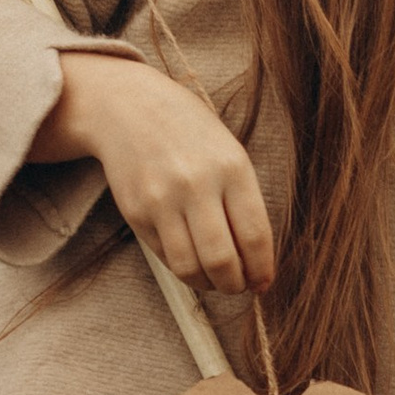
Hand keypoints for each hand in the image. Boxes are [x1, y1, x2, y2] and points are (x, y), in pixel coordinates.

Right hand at [27, 50, 275, 293]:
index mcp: (231, 167)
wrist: (130, 108)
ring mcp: (162, 200)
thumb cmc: (191, 134)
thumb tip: (258, 261)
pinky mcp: (136, 212)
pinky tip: (192, 261)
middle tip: (239, 286)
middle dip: (235, 284)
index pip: (255, 236)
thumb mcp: (229, 154)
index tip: (263, 281)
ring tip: (216, 280)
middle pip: (222, 260)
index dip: (262, 269)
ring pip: (190, 268)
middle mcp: (196, 184)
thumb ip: (244, 202)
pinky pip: (165, 257)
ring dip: (208, 285)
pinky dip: (183, 268)